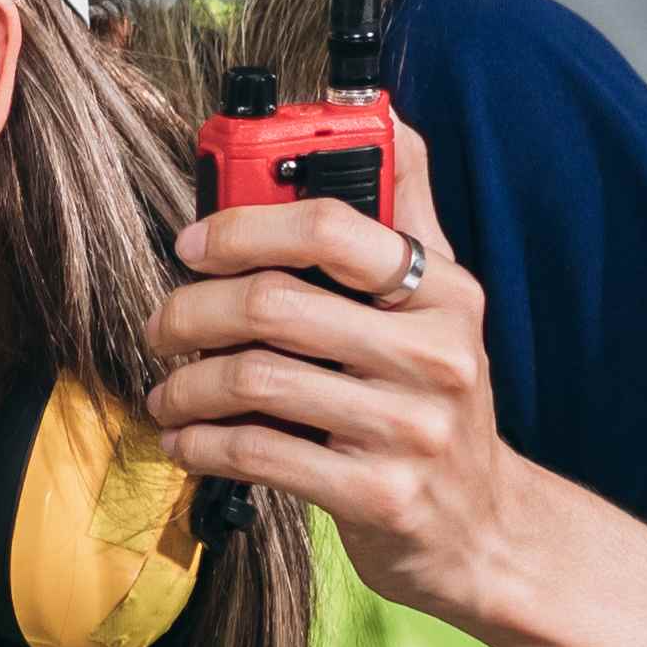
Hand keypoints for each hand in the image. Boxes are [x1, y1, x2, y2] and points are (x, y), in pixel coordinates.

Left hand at [144, 172, 560, 629]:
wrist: (483, 530)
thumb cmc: (434, 405)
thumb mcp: (441, 308)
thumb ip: (402, 219)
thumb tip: (382, 117)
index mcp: (445, 292)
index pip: (333, 227)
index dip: (244, 223)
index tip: (193, 243)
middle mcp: (435, 354)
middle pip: (275, 304)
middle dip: (193, 310)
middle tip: (163, 325)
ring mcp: (409, 429)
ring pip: (256, 380)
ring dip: (187, 384)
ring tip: (168, 390)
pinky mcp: (379, 496)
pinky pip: (259, 453)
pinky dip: (202, 444)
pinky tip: (187, 441)